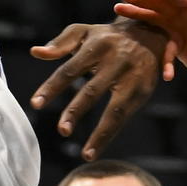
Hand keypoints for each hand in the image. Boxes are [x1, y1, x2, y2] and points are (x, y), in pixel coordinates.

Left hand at [29, 19, 172, 159]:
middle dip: (76, 111)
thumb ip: (60, 43)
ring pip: (115, 110)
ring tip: (86, 154)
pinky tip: (96, 150)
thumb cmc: (108, 37)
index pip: (69, 70)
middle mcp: (116, 62)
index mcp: (97, 46)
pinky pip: (125, 117)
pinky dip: (110, 135)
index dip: (52, 87)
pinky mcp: (143, 91)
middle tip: (62, 130)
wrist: (150, 32)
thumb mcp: (85, 31)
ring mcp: (132, 78)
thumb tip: (35, 52)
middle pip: (93, 91)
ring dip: (101, 134)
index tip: (35, 104)